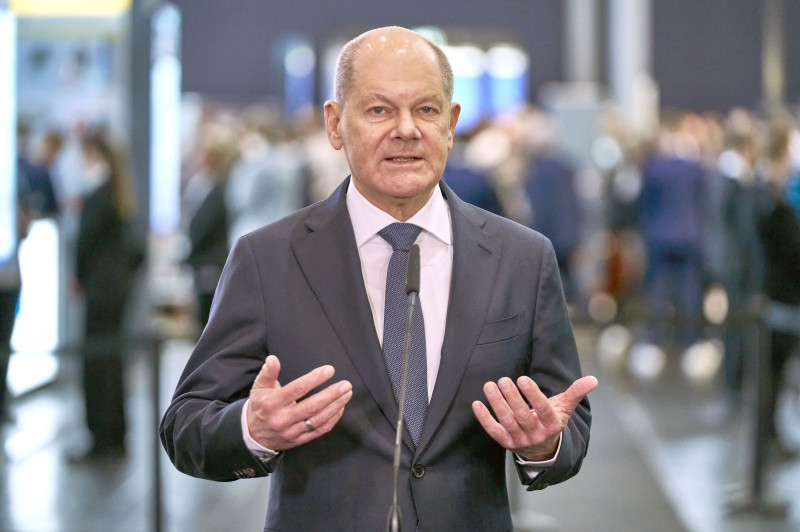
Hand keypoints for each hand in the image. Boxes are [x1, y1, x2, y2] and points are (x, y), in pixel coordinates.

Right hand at [246, 355, 352, 450]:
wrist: (253, 435)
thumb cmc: (260, 406)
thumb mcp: (259, 387)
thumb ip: (268, 373)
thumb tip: (273, 359)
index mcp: (272, 403)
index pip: (297, 389)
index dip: (314, 379)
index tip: (329, 370)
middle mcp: (283, 418)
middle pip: (311, 406)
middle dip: (331, 394)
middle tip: (346, 385)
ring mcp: (291, 431)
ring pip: (318, 419)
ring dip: (335, 406)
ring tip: (346, 394)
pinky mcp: (298, 440)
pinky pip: (319, 431)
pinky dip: (332, 420)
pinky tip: (340, 408)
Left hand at [472, 375, 597, 460]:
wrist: (543, 449)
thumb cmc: (551, 420)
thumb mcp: (564, 407)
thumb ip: (576, 392)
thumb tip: (594, 379)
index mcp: (552, 424)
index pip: (543, 410)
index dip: (533, 395)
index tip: (522, 379)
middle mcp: (536, 434)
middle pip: (522, 416)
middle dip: (512, 397)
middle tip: (503, 380)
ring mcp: (520, 440)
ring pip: (507, 422)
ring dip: (497, 404)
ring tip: (490, 386)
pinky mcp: (506, 443)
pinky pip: (494, 431)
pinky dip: (484, 419)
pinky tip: (476, 404)